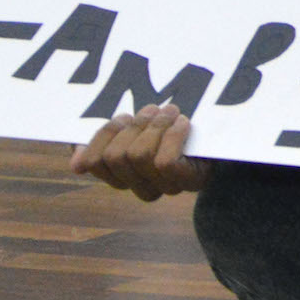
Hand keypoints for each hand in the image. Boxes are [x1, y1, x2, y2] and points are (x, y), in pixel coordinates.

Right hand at [69, 102, 208, 201]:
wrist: (223, 139)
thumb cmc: (174, 130)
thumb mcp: (137, 129)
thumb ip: (106, 141)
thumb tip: (75, 164)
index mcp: (122, 177)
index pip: (92, 162)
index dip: (102, 136)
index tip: (121, 117)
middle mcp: (140, 189)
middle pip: (115, 156)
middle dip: (132, 125)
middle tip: (151, 109)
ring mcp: (164, 188)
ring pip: (140, 156)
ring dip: (154, 126)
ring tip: (169, 112)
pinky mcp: (186, 182)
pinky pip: (165, 162)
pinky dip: (172, 136)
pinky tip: (182, 123)